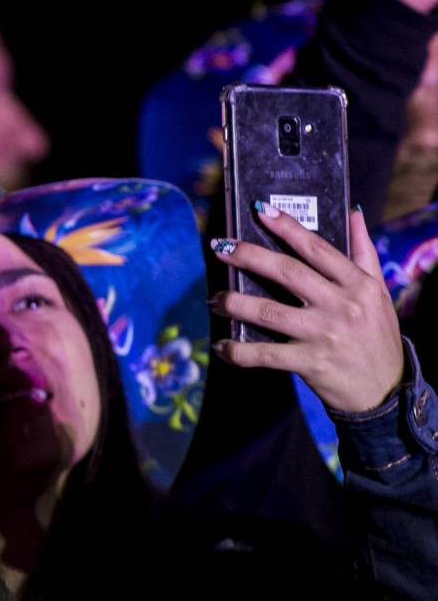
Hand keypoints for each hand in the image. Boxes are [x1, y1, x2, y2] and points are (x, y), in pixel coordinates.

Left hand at [208, 203, 404, 412]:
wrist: (385, 388)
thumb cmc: (377, 336)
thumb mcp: (378, 292)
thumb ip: (363, 252)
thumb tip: (354, 214)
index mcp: (357, 284)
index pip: (317, 249)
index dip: (287, 228)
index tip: (261, 211)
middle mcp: (341, 305)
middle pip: (288, 272)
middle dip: (250, 257)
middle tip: (221, 248)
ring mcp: (323, 334)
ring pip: (269, 312)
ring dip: (234, 303)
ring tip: (214, 299)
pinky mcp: (309, 363)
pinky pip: (264, 354)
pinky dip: (238, 351)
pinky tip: (222, 346)